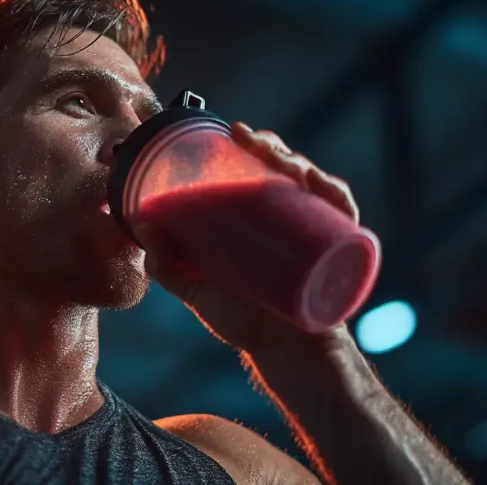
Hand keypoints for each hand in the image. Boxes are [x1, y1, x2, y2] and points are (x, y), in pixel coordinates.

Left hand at [133, 122, 360, 352]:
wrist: (283, 355)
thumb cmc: (243, 321)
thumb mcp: (197, 289)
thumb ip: (166, 265)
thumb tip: (142, 225)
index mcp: (261, 219)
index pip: (262, 169)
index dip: (254, 145)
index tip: (235, 132)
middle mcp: (291, 219)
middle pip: (290, 169)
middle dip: (274, 148)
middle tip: (253, 143)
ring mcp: (317, 232)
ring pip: (316, 182)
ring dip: (301, 163)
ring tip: (280, 163)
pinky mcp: (338, 249)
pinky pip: (344, 213)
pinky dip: (337, 195)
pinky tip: (321, 186)